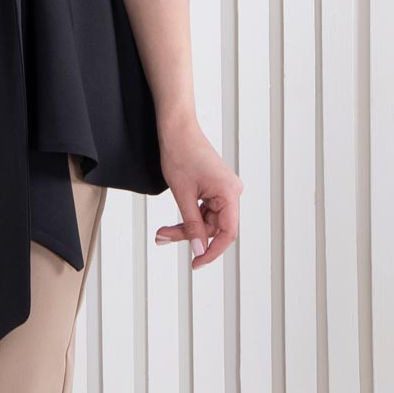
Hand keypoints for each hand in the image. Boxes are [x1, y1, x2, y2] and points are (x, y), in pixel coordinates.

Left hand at [153, 115, 240, 269]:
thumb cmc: (180, 154)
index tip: (196, 263)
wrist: (177, 129)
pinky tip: (172, 223)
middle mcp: (232, 192)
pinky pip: (204, 210)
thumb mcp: (183, 195)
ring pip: (206, 221)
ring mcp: (224, 190)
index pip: (227, 233)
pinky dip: (188, 217)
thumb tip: (198, 249)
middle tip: (163, 237)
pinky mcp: (214, 188)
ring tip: (162, 232)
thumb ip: (192, 224)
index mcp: (230, 193)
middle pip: (214, 227)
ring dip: (185, 227)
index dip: (212, 251)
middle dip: (188, 235)